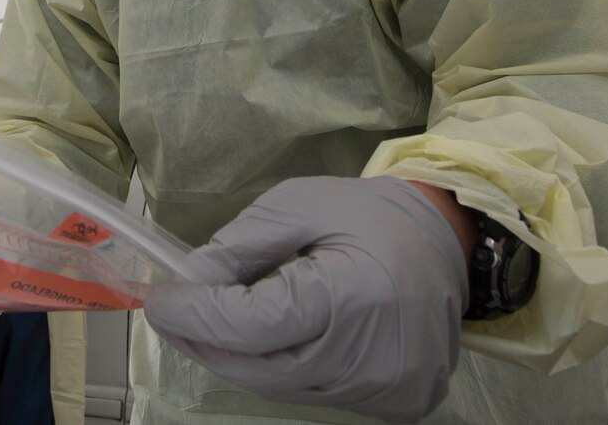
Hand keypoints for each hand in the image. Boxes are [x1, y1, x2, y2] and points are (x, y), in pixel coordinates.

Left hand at [144, 176, 468, 422]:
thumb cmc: (372, 215)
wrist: (446, 239)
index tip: (161, 299)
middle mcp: (372, 355)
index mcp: (353, 296)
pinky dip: (281, 369)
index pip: (255, 325)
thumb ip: (241, 245)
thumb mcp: (300, 204)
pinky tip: (269, 338)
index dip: (199, 316)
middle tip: (172, 315)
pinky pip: (315, 393)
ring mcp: (388, 388)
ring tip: (215, 321)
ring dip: (241, 357)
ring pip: (283, 388)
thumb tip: (192, 280)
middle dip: (207, 342)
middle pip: (261, 369)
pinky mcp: (398, 403)